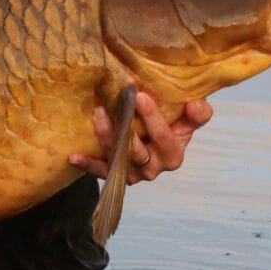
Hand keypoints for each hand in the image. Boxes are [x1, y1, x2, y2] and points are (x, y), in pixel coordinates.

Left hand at [69, 93, 212, 183]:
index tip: (140, 96)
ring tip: (98, 112)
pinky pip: (99, 170)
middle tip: (116, 101)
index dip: (153, 118)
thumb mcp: (186, 121)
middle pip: (138, 150)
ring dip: (107, 135)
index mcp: (173, 155)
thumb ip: (197, 114)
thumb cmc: (170, 127)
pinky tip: (74, 156)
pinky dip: (87, 164)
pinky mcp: (113, 173)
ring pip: (118, 157)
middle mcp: (153, 168)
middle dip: (127, 126)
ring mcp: (131, 173)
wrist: (151, 143)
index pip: (164, 138)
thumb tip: (196, 104)